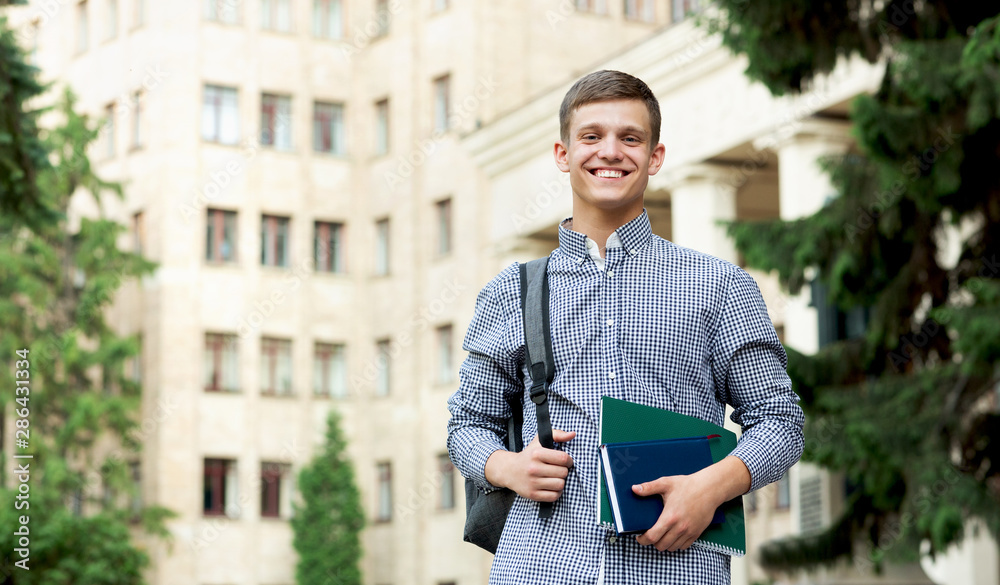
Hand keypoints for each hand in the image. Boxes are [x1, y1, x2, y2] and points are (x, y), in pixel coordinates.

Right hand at [485, 429, 575, 501]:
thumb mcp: (540, 440)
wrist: (510, 470)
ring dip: (561, 482)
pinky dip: (556, 492)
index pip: (563, 458)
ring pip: (560, 485)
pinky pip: (554, 496)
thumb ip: (557, 434)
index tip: (566, 461)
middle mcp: (533, 468)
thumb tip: (573, 434)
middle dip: (564, 471)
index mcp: (537, 453)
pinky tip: (551, 486)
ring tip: (555, 478)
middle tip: (558, 469)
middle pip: (563, 472)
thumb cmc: (529, 455)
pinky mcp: (532, 494)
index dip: (569, 460)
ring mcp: (532, 482)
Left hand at [632, 456, 750, 551]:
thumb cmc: (687, 485)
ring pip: (672, 548)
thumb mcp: (666, 483)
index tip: (639, 537)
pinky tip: (673, 536)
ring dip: (664, 544)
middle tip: (650, 535)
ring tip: (661, 535)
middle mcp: (679, 527)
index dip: (643, 540)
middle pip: (661, 546)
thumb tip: (634, 489)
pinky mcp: (697, 533)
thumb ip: (649, 487)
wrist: (709, 489)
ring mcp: (689, 532)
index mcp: (669, 517)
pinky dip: (676, 544)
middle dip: (652, 542)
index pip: (652, 537)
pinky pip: (684, 546)